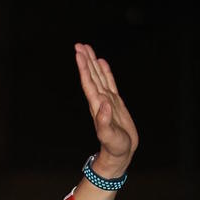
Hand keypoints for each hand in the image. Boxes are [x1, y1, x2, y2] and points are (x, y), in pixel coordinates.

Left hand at [76, 44, 138, 177]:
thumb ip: (105, 122)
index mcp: (97, 106)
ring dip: (93, 63)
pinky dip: (106, 72)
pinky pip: (110, 83)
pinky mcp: (116, 103)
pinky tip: (102, 62)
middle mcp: (100, 101)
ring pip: (99, 77)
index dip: (84, 68)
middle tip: (80, 45)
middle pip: (91, 76)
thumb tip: (104, 103)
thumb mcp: (109, 136)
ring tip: (88, 48)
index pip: (89, 83)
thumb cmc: (114, 147)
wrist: (120, 154)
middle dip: (86, 61)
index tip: (79, 54)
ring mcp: (107, 101)